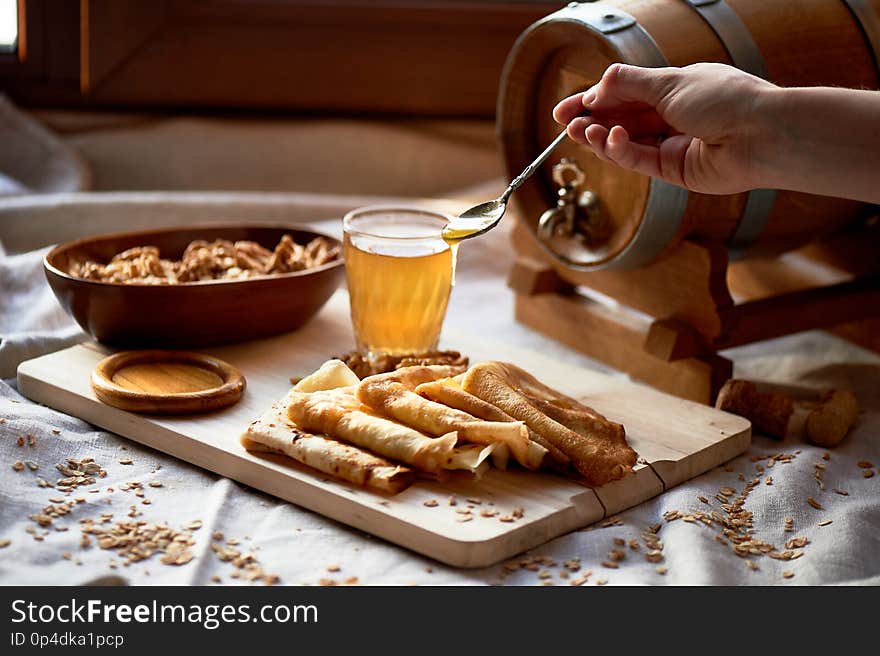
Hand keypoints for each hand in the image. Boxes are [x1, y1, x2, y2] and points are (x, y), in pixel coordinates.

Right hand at [553, 63, 777, 194]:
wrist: (762, 134)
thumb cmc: (726, 99)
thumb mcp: (670, 82)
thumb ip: (628, 86)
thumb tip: (595, 88)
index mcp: (674, 88)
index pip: (624, 94)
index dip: (593, 101)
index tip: (565, 109)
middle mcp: (673, 116)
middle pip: (621, 120)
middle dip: (592, 122)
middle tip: (567, 126)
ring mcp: (673, 144)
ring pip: (626, 142)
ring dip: (601, 137)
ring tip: (582, 133)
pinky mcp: (674, 170)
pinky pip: (639, 160)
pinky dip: (621, 151)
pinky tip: (611, 139)